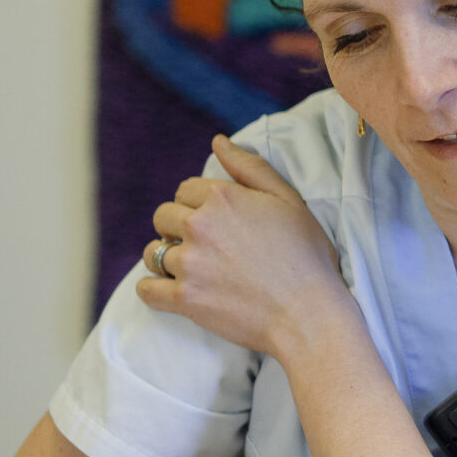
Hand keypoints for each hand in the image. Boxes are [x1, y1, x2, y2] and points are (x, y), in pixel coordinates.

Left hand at [139, 136, 354, 358]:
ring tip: (194, 270)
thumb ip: (250, 167)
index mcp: (223, 198)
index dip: (198, 204)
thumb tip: (217, 142)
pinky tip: (170, 290)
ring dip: (167, 258)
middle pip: (163, 217)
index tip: (216, 222)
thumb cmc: (307, 257)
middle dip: (178, 228)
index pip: (185, 190)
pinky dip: (153, 290)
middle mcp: (199, 226)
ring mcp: (189, 264)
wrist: (309, 314)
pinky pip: (147, 290)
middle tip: (204, 246)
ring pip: (153, 252)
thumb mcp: (289, 201)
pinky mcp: (184, 299)